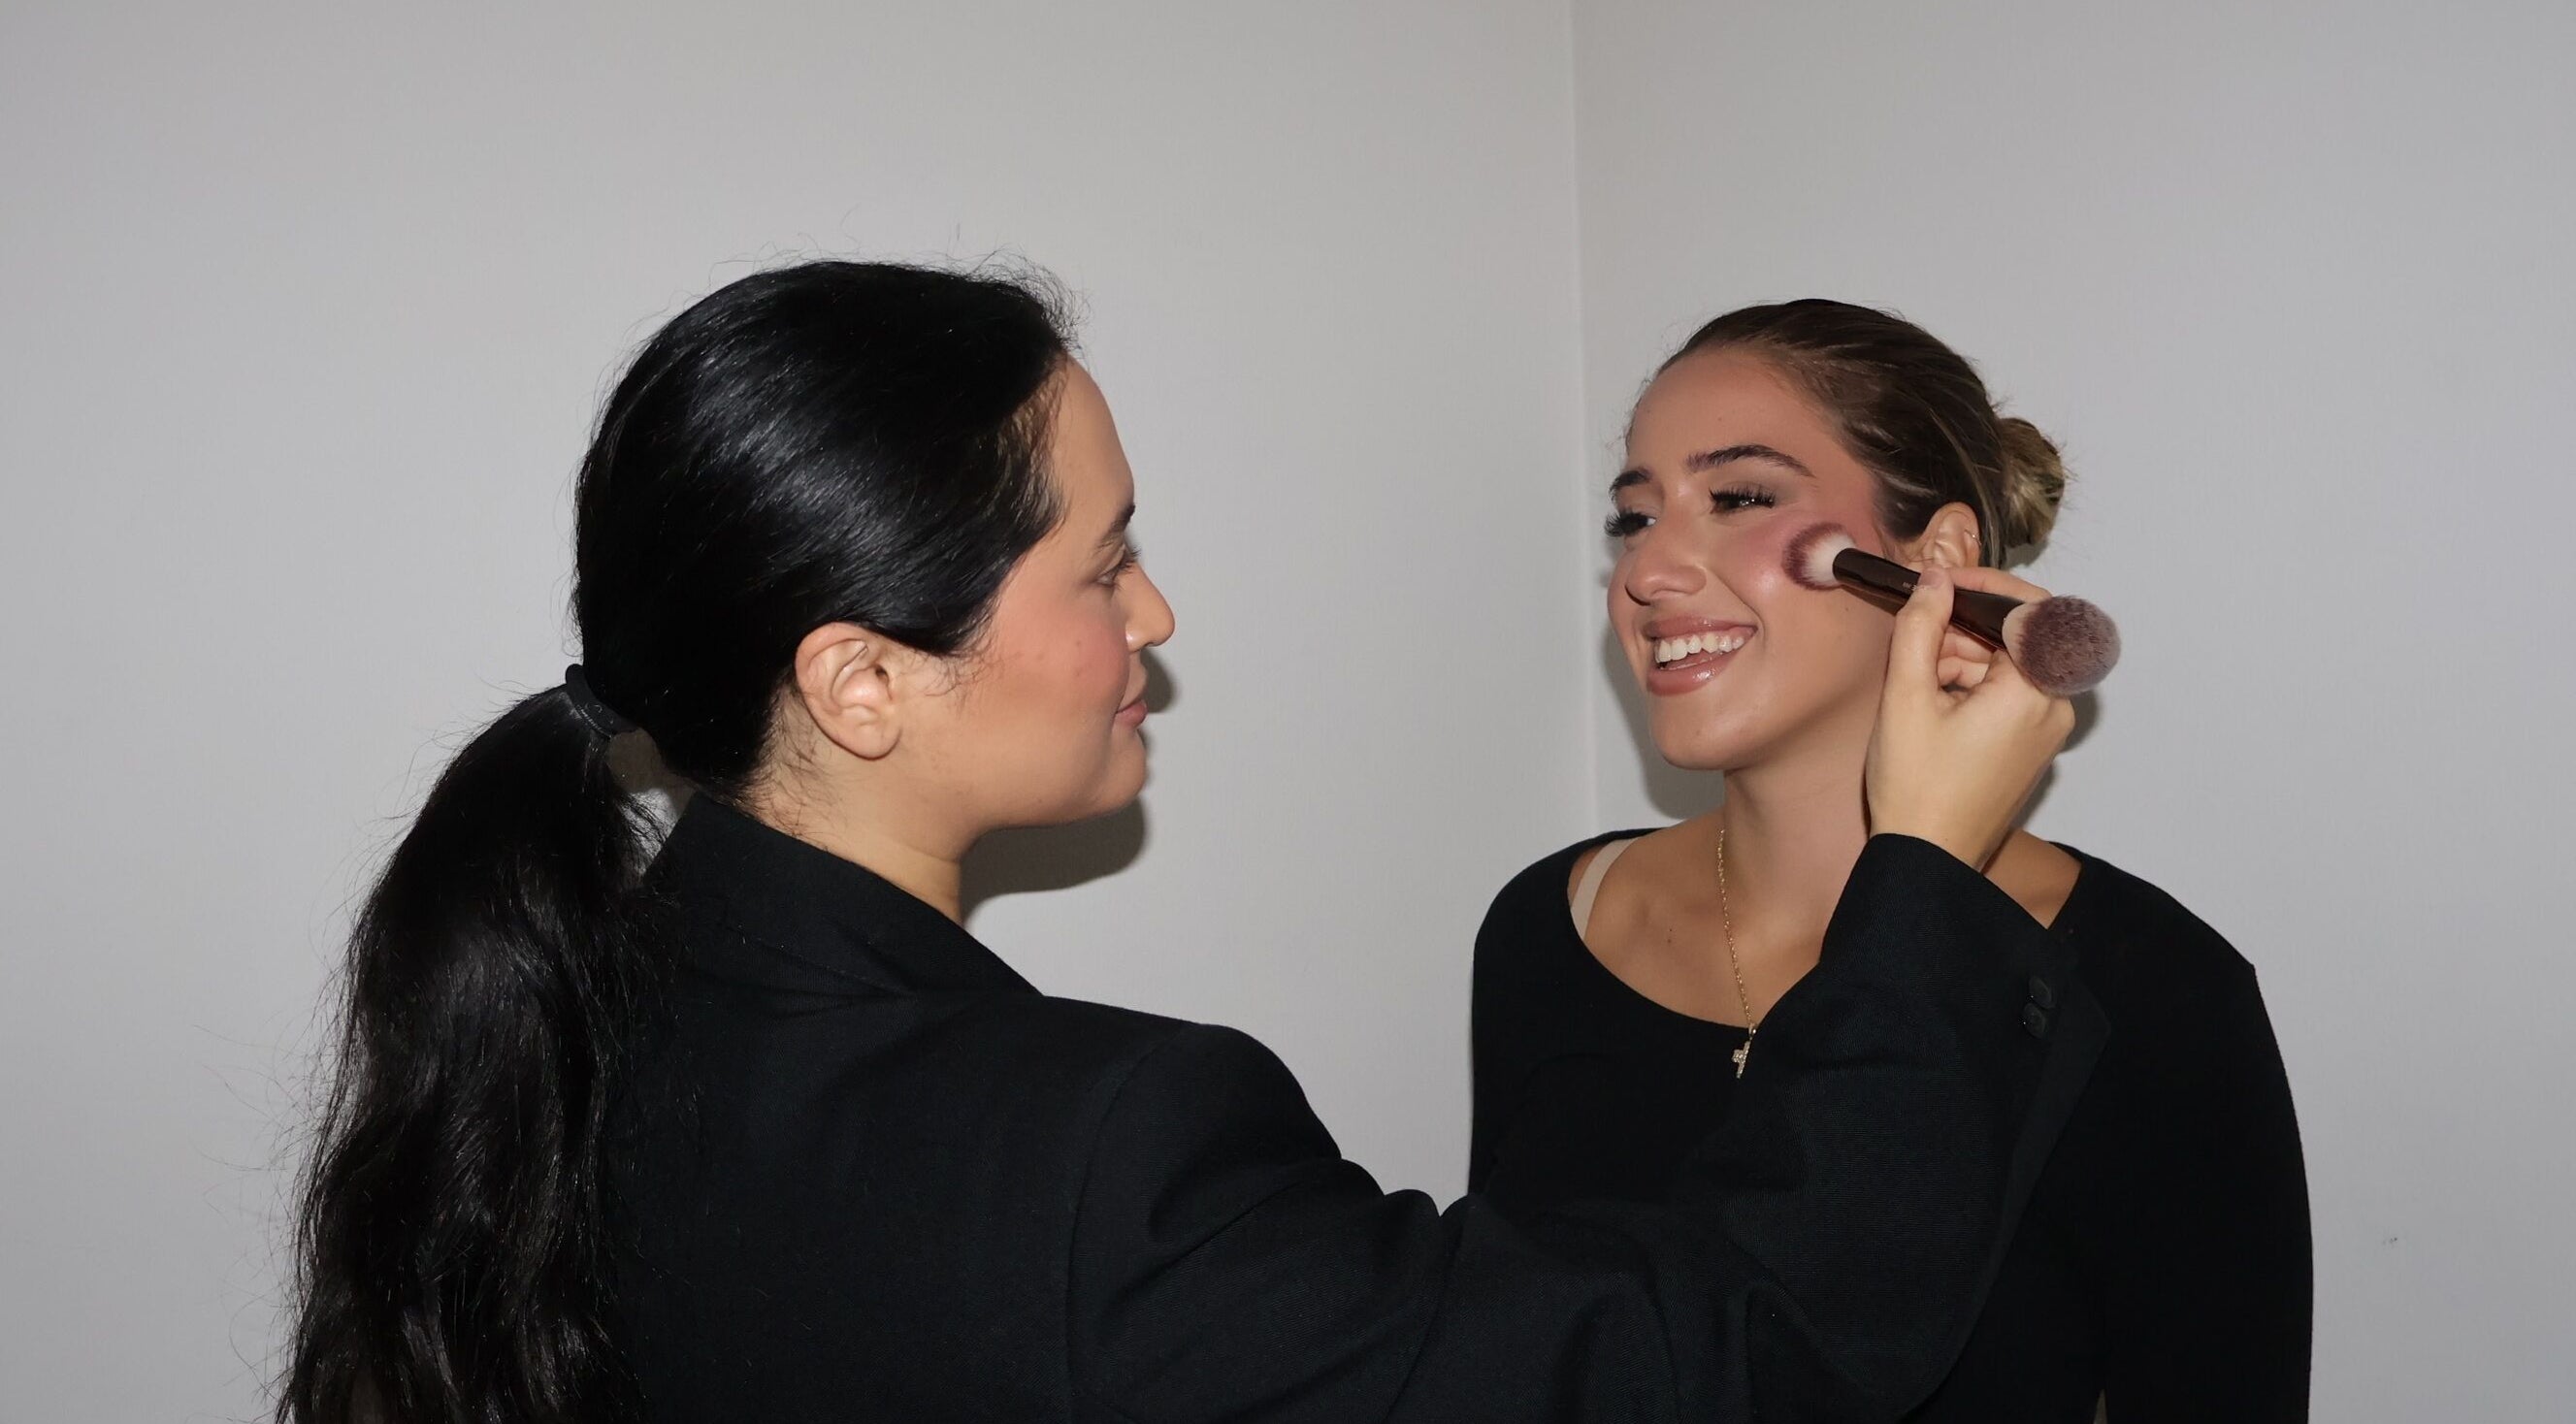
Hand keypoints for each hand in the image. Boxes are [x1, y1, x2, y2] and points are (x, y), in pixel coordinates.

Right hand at [1864, 566, 2076, 866]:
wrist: (1929, 858)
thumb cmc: (1917, 787)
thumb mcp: (1906, 696)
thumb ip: (1920, 626)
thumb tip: (1934, 581)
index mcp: (2033, 691)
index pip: (2030, 609)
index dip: (1986, 585)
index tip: (1944, 583)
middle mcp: (2054, 706)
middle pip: (2019, 636)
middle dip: (1965, 629)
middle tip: (1917, 642)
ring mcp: (2046, 728)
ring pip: (2011, 663)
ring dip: (1964, 658)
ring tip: (1917, 683)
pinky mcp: (2032, 744)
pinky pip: (2011, 693)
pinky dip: (1973, 685)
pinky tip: (1932, 704)